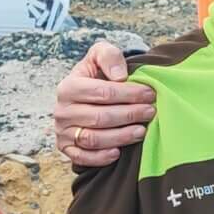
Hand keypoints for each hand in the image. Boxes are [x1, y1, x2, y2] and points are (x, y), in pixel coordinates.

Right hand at [56, 38, 155, 166]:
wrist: (87, 93)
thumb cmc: (97, 74)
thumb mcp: (101, 55)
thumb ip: (109, 56)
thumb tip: (120, 77)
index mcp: (69, 87)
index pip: (102, 92)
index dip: (129, 94)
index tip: (150, 94)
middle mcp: (62, 110)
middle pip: (100, 117)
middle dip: (129, 115)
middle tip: (150, 112)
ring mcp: (63, 131)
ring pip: (93, 139)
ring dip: (120, 137)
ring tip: (141, 131)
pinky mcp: (66, 148)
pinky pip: (82, 158)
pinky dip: (100, 158)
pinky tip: (118, 153)